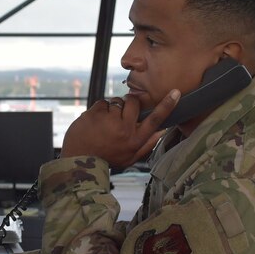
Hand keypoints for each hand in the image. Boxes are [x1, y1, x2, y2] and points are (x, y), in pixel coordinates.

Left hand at [59, 90, 180, 168]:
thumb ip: (146, 145)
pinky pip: (102, 102)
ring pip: (116, 101)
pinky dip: (99, 110)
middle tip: (121, 112)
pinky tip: (94, 122)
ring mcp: (109, 121)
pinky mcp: (95, 114)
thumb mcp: (129, 158)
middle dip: (129, 102)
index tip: (176, 93)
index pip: (155, 120)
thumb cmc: (106, 158)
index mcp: (135, 141)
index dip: (167, 106)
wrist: (79, 160)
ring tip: (104, 123)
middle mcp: (124, 130)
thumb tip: (162, 131)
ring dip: (112, 108)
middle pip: (134, 102)